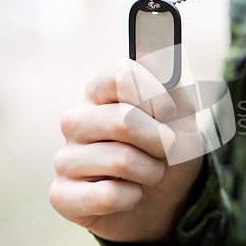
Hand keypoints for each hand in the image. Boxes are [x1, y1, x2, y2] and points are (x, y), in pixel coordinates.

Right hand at [49, 59, 202, 242]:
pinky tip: (129, 195)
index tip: (169, 114)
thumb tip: (151, 47)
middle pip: (124, 120)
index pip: (124, 74)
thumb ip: (169, 81)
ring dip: (151, 172)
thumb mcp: (183, 114)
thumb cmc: (171, 150)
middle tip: (164, 151)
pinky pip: (106, 196)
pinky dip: (132, 198)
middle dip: (161, 141)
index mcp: (102, 92)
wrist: (169, 197)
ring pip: (120, 159)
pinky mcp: (62, 196)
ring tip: (147, 174)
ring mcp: (65, 159)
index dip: (157, 97)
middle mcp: (76, 120)